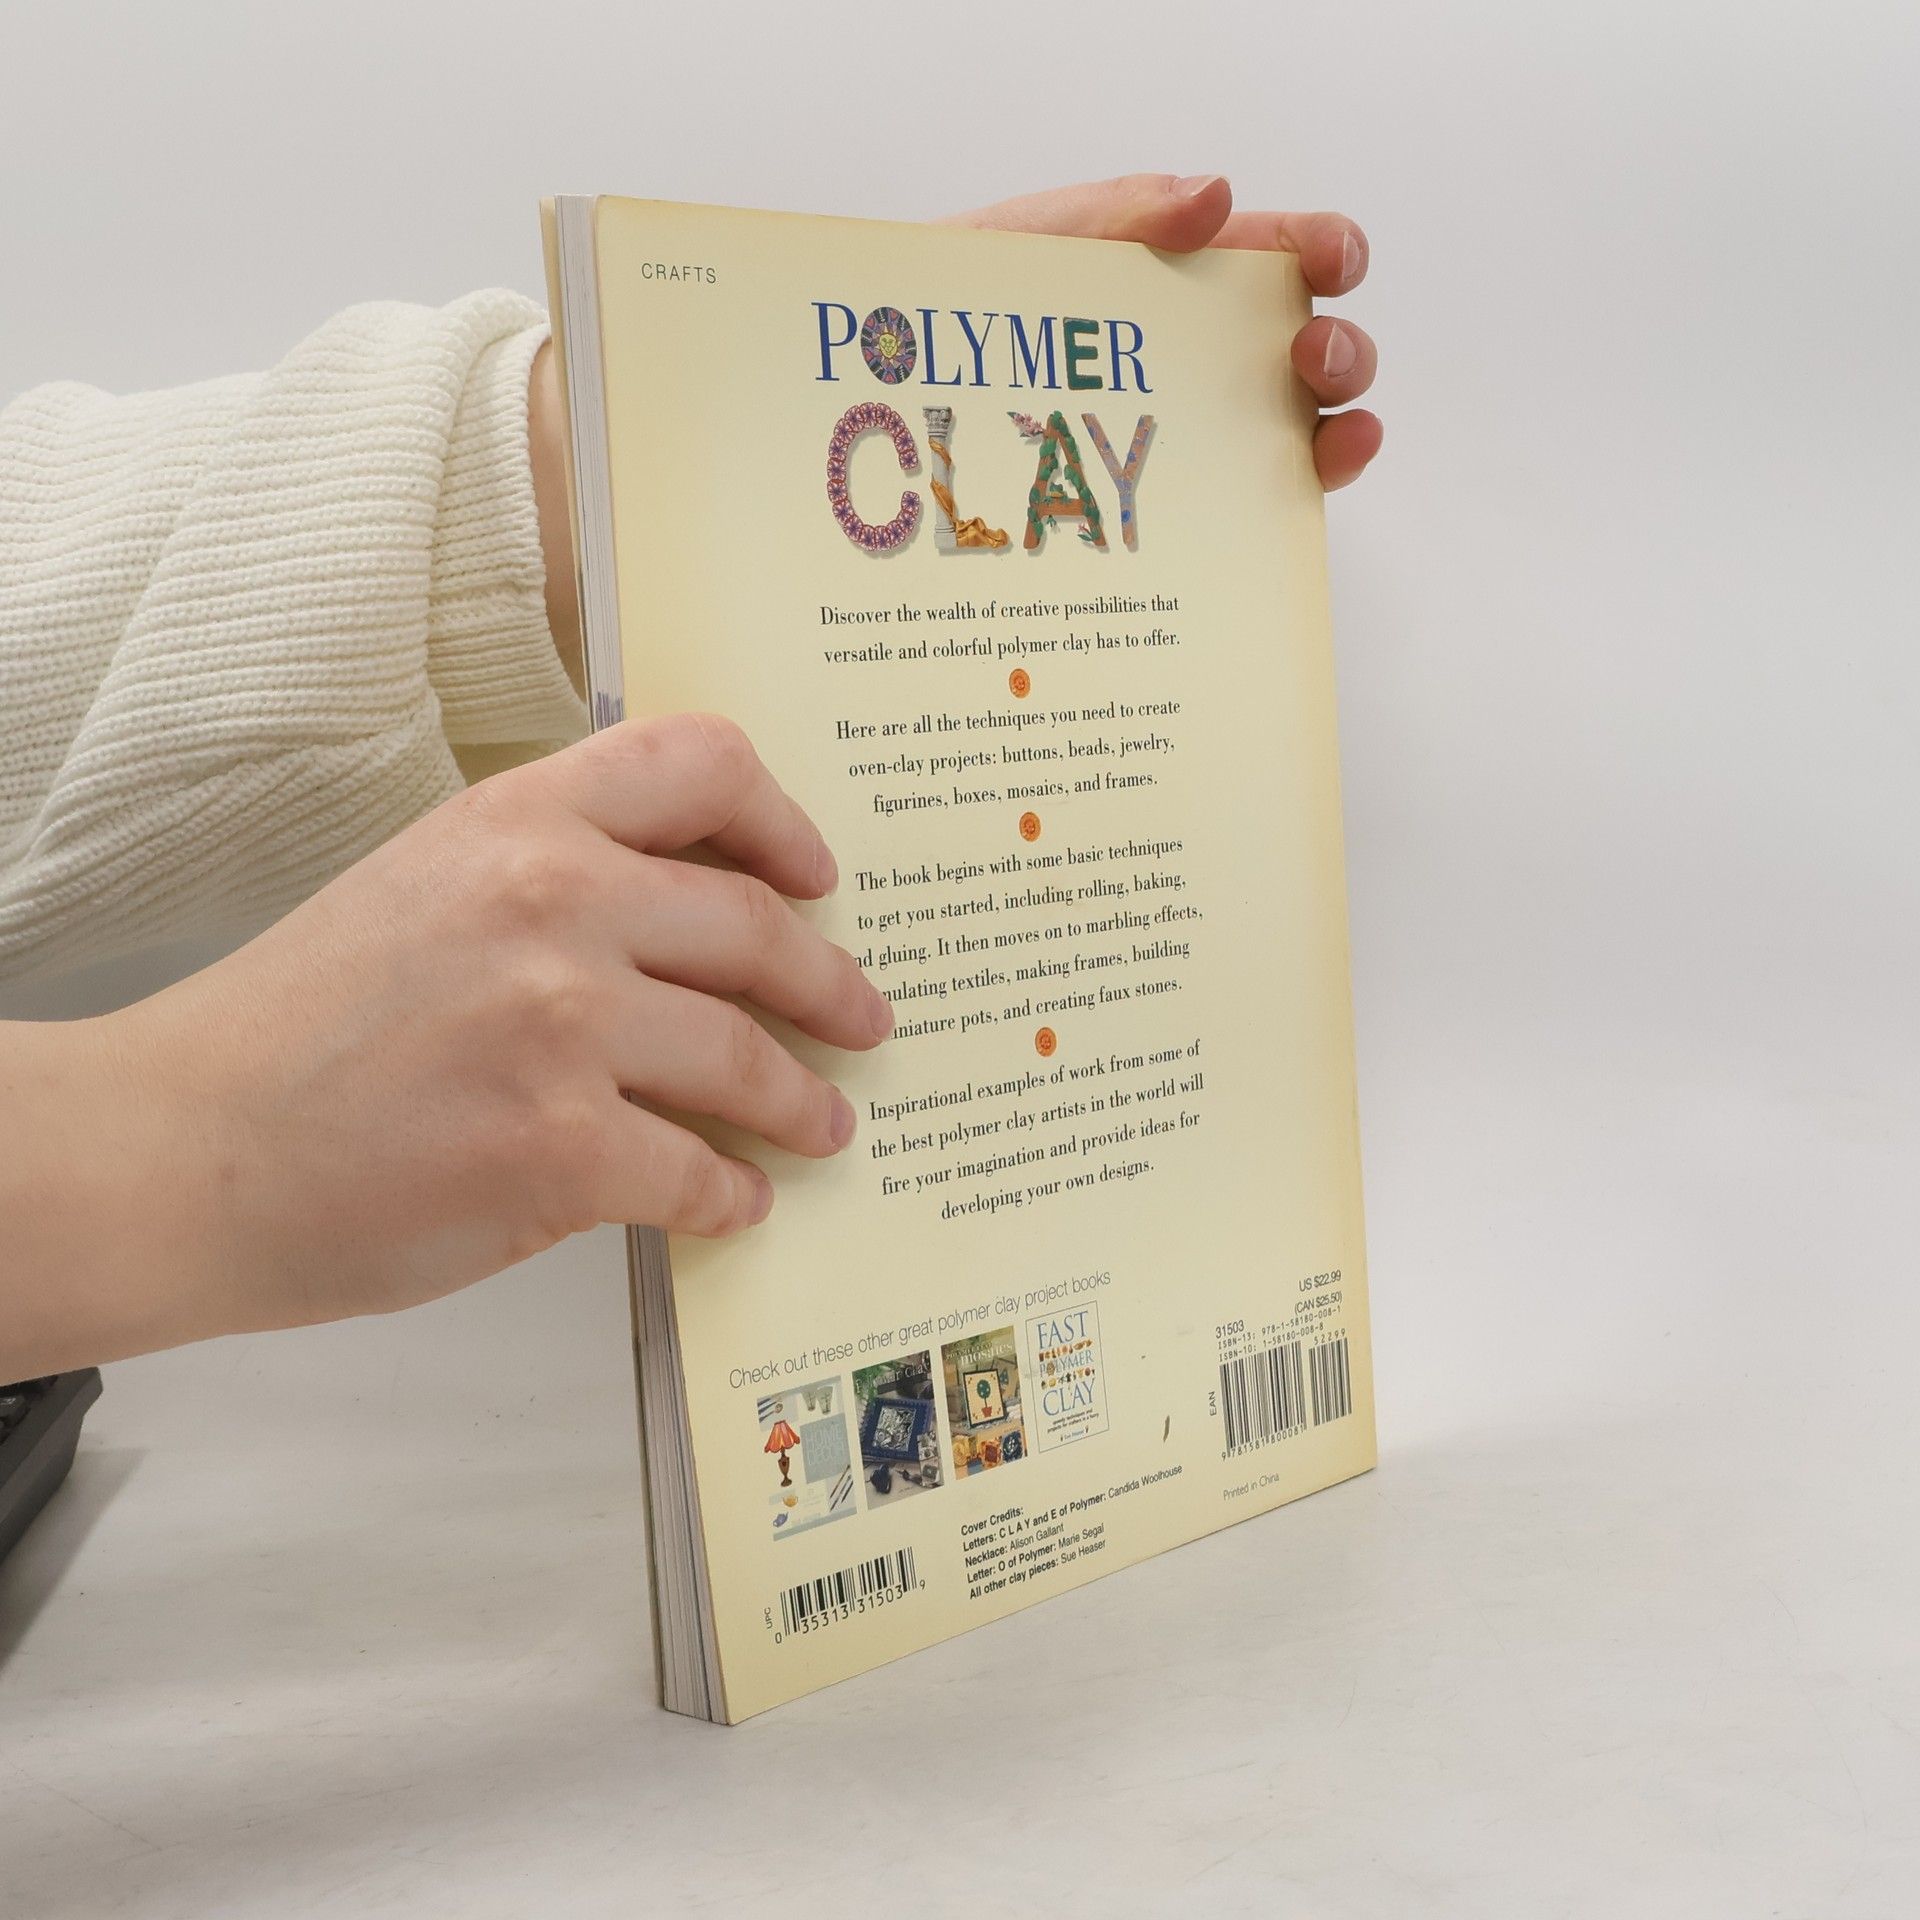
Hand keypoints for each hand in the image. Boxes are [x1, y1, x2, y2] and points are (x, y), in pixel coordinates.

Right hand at [0, 716, 889, 1374]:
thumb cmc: (292, 1027)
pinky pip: (698, 1169)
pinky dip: (730, 1192)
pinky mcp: (559, 1147)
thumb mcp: (423, 886)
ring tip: (823, 1122)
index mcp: (518, 821)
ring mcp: (561, 1024)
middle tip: (863, 1016)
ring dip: (802, 1100)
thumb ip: (550, 876)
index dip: (781, 824)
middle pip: (756, 925)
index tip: (816, 878)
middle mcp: (553, 902)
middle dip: (831, 984)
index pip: (703, 763)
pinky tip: (735, 1200)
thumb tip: (687, 919)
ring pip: (746, 1057)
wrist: (181, 1149)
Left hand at [943, 174, 1380, 490]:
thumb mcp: (1027, 242)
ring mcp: (1206, 434)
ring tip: (1333, 433)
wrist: (892, 392)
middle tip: (1312, 356)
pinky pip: (1260, 503)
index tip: (1334, 261)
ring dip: (1341, 429)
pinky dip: (1303, 493)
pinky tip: (1308, 484)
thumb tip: (1215, 198)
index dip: (1328, 249)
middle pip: (1316, 352)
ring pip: (1308, 431)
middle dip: (1340, 351)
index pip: (1283, 254)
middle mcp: (1214, 358)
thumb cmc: (966, 308)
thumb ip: (1115, 215)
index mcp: (1189, 275)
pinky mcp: (1183, 504)